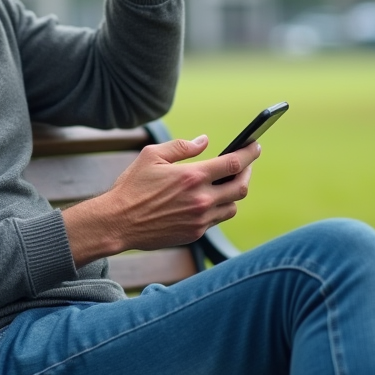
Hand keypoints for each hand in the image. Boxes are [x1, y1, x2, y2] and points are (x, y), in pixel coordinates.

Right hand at [62, 136, 259, 266]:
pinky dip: (218, 208)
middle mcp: (201, 199)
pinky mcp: (194, 234)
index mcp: (192, 176)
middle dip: (248, 172)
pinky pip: (217, 220)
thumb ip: (181, 147)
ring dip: (233, 193)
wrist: (118, 222)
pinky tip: (209, 199)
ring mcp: (199, 219)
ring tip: (227, 183)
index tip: (256, 145)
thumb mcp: (152, 156)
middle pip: (241, 187)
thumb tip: (204, 141)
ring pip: (232, 206)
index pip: (234, 163)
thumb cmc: (132, 186)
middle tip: (245, 164)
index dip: (250, 153)